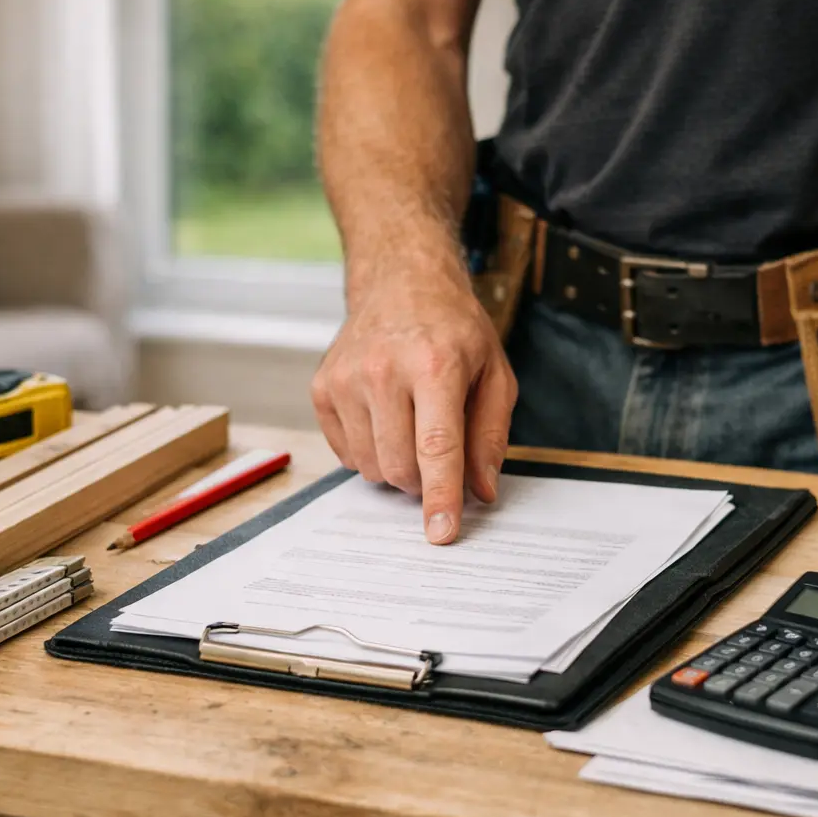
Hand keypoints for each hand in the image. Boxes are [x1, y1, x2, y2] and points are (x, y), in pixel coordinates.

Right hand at [311, 271, 516, 544]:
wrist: (401, 283)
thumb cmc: (454, 331)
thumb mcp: (495, 373)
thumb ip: (491, 435)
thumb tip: (482, 491)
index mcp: (435, 364)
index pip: (436, 447)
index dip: (441, 497)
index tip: (441, 534)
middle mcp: (383, 370)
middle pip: (400, 466)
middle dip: (425, 482)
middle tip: (440, 458)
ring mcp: (346, 379)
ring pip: (372, 467)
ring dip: (398, 467)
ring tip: (413, 426)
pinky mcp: (322, 388)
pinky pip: (347, 454)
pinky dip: (372, 451)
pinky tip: (386, 417)